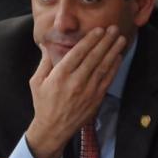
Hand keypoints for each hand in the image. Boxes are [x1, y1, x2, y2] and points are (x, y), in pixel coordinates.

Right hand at [25, 26, 125, 157]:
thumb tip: (45, 45)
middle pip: (94, 57)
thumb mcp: (36, 81)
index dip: (90, 40)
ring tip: (120, 39)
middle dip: (105, 41)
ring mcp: (88, 91)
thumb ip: (44, 62)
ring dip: (113, 51)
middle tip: (114, 28)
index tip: (99, 29)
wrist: (53, 129)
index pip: (78, 53)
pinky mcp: (96, 99)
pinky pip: (107, 80)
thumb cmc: (43, 104)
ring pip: (103, 67)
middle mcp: (75, 82)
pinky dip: (114, 67)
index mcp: (60, 75)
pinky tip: (118, 57)